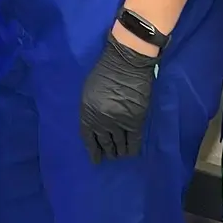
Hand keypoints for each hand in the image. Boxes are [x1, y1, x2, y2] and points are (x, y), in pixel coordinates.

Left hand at [79, 35, 158, 162]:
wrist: (127, 63)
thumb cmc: (106, 71)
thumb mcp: (89, 90)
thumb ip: (90, 108)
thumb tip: (95, 123)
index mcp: (87, 112)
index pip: (87, 137)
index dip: (92, 149)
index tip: (96, 159)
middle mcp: (101, 121)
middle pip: (104, 141)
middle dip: (107, 150)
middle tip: (110, 156)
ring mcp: (118, 122)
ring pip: (118, 143)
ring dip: (119, 151)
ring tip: (120, 156)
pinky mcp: (135, 121)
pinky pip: (133, 141)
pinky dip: (132, 149)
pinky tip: (131, 153)